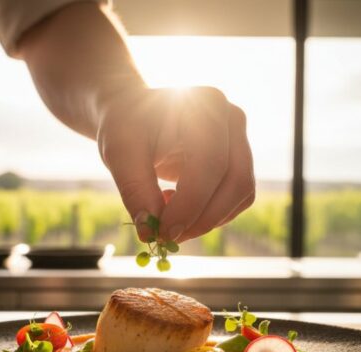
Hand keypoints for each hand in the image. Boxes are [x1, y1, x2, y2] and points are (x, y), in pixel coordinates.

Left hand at [97, 87, 254, 242]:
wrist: (133, 115)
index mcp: (207, 105)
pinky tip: (178, 207)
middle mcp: (232, 120)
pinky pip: (236, 200)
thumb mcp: (119, 152)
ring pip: (241, 195)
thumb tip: (150, 232)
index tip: (163, 232)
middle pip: (236, 181)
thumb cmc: (126, 126)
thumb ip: (135, 189)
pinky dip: (210, 215)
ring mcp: (240, 141)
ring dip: (207, 220)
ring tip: (167, 216)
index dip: (190, 205)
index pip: (211, 164)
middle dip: (203, 219)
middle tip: (168, 237)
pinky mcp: (238, 163)